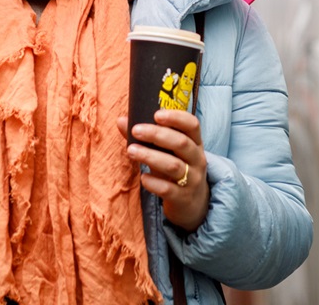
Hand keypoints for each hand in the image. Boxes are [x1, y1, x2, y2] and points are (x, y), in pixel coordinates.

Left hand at [118, 110, 209, 231]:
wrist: (193, 205)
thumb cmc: (176, 171)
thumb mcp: (167, 153)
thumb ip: (146, 137)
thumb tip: (121, 121)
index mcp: (195, 143)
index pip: (192, 125)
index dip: (176, 117)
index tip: (156, 114)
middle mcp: (197, 160)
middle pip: (181, 143)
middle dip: (157, 135)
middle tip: (135, 130)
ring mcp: (192, 180)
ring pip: (174, 166)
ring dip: (150, 156)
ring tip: (131, 151)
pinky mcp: (183, 198)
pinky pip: (168, 189)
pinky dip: (154, 182)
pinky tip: (143, 178)